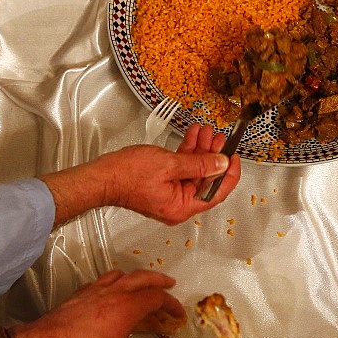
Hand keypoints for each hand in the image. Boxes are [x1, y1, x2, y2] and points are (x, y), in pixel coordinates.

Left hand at [8, 269, 184, 337]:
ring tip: (141, 282)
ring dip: (135, 277)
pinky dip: (112, 281)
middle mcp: (111, 294)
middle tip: (168, 284)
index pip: (157, 297)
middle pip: (142, 278)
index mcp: (126, 307)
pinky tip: (109, 290)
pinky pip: (100, 281)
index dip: (171, 304)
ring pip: (120, 274)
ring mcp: (92, 292)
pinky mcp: (77, 297)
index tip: (177, 312)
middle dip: (158, 280)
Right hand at [44, 123, 240, 226]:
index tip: (235, 156)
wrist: (102, 176)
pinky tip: (192, 135)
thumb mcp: (169, 165)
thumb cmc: (128, 175)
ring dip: (200, 149)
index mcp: (183, 207)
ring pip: (194, 170)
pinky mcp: (162, 183)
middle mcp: (179, 204)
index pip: (216, 193)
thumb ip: (199, 163)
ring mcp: (170, 193)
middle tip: (219, 137)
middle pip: (206, 179)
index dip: (229, 174)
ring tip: (206, 130)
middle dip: (213, 155)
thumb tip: (221, 163)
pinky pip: (181, 168)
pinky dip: (187, 151)